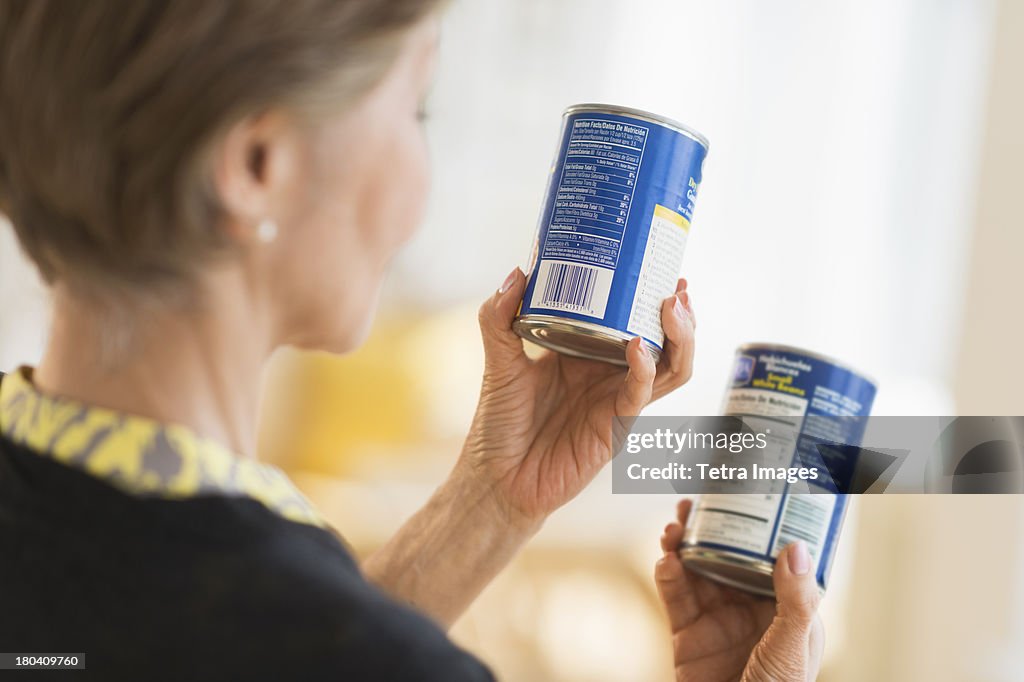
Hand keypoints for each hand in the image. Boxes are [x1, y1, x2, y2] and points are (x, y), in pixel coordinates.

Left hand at [457, 267, 695, 526]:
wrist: (495, 478)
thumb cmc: (499, 425)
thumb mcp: (499, 363)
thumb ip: (500, 319)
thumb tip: (518, 272)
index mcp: (586, 354)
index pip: (629, 320)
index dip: (648, 296)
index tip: (657, 265)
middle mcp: (608, 375)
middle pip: (663, 342)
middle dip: (679, 316)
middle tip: (677, 288)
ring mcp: (616, 401)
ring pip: (668, 369)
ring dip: (678, 339)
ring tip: (674, 308)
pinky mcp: (615, 428)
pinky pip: (640, 395)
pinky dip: (645, 370)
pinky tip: (638, 348)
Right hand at [656, 499, 824, 681]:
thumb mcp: (792, 648)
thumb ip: (794, 599)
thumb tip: (796, 546)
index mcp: (785, 608)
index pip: (774, 556)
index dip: (760, 525)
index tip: (747, 494)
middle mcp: (750, 608)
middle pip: (727, 555)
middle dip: (711, 527)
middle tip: (695, 501)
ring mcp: (716, 620)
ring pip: (696, 569)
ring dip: (684, 545)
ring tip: (675, 525)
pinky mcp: (687, 635)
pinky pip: (675, 597)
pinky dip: (668, 575)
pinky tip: (666, 560)